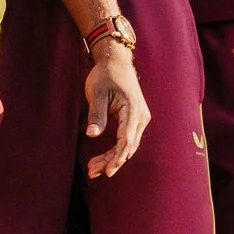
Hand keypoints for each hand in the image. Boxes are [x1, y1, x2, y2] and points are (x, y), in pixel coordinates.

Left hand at [84, 43, 150, 176]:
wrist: (116, 61)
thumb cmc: (105, 75)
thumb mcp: (97, 93)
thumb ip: (96, 114)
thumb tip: (92, 135)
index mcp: (133, 110)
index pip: (126, 140)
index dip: (117, 158)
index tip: (107, 171)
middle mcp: (141, 117)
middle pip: (128, 147)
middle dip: (111, 161)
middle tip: (92, 172)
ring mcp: (140, 119)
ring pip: (128, 145)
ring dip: (112, 158)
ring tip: (93, 169)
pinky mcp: (135, 120)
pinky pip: (127, 139)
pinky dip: (116, 150)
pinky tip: (103, 159)